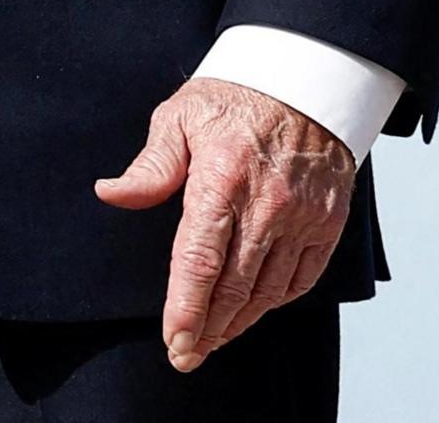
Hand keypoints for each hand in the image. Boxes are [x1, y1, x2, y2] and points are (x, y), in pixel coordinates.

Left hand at [93, 77, 357, 371]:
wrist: (307, 82)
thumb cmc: (232, 99)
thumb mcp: (179, 117)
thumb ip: (150, 166)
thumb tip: (109, 193)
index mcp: (222, 179)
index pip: (201, 258)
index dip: (187, 305)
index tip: (174, 338)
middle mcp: (268, 206)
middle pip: (235, 285)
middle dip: (208, 328)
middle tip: (184, 355)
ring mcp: (304, 218)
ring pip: (269, 290)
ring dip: (238, 322)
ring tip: (211, 342)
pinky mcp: (328, 224)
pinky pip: (302, 278)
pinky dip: (275, 301)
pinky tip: (252, 312)